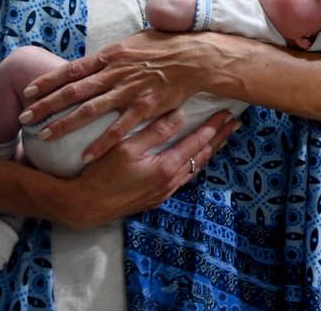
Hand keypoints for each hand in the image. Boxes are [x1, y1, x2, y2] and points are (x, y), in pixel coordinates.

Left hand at [20, 29, 226, 161]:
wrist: (196, 56)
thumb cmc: (167, 47)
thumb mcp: (134, 42)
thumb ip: (112, 55)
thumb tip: (94, 62)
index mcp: (111, 55)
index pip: (72, 69)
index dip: (48, 80)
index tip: (28, 91)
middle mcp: (115, 72)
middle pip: (73, 91)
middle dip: (46, 104)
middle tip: (24, 116)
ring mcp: (129, 91)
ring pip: (90, 110)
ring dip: (65, 123)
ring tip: (44, 135)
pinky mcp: (145, 108)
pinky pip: (118, 129)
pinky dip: (100, 143)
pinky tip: (84, 155)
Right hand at [56, 109, 238, 229]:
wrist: (85, 205)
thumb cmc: (101, 173)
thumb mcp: (126, 147)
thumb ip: (155, 131)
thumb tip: (181, 115)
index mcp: (166, 167)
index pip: (197, 143)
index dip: (213, 127)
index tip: (227, 114)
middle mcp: (170, 182)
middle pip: (202, 157)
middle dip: (219, 139)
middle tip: (234, 125)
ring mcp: (164, 192)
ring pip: (194, 169)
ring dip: (208, 152)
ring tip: (220, 140)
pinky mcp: (156, 198)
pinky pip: (184, 178)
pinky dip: (194, 165)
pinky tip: (194, 160)